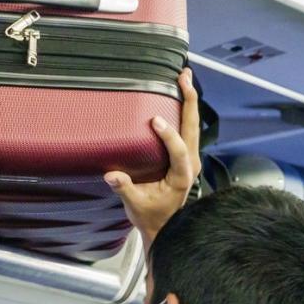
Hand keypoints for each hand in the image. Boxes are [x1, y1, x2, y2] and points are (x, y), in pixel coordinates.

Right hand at [104, 68, 201, 247]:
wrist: (164, 226)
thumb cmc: (151, 216)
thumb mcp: (135, 205)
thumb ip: (125, 188)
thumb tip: (111, 175)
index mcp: (181, 176)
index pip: (179, 150)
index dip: (169, 135)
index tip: (155, 120)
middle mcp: (190, 164)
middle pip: (192, 127)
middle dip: (189, 100)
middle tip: (183, 76)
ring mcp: (189, 158)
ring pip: (192, 125)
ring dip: (189, 100)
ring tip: (183, 78)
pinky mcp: (184, 155)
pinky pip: (187, 129)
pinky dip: (184, 110)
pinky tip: (179, 96)